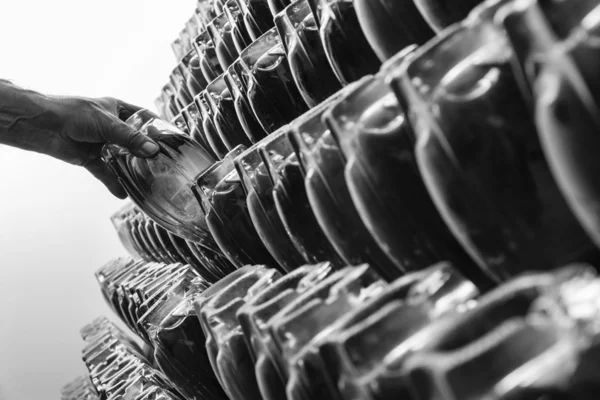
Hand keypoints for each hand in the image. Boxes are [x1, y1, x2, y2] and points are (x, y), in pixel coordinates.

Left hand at [42, 96, 159, 198]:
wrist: (41, 125)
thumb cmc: (73, 113)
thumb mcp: (107, 124)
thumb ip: (130, 139)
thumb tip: (153, 151)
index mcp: (117, 109)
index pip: (144, 118)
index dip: (158, 128)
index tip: (172, 140)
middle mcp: (112, 126)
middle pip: (135, 141)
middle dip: (147, 153)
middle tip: (163, 165)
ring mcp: (101, 143)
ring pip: (121, 158)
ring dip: (131, 170)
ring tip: (147, 182)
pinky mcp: (90, 158)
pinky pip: (106, 172)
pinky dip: (113, 182)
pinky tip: (123, 193)